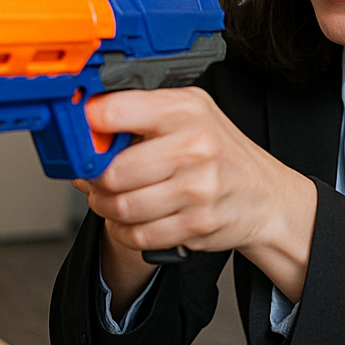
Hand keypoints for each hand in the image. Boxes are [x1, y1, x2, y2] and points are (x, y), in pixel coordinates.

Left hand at [74, 87, 316, 309]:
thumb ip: (140, 113)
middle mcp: (195, 146)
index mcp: (185, 109)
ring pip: (122, 207)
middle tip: (94, 176)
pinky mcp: (197, 224)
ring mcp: (198, 188)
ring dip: (107, 207)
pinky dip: (126, 231)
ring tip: (113, 198)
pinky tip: (134, 218)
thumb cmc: (219, 152)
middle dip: (94, 179)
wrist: (265, 195)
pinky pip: (138, 235)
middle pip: (112, 171)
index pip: (113, 111)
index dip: (85, 127)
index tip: (79, 136)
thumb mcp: (188, 113)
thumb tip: (83, 128)